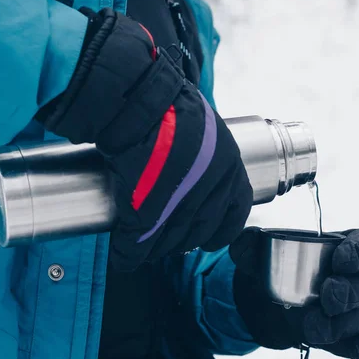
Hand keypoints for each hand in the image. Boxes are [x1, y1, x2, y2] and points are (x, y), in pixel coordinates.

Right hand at [37, 8, 252, 270]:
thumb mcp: (204, 130)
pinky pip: (138, 243)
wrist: (137, 101)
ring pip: (170, 242)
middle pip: (201, 231)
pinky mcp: (145, 210)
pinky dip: (128, 254)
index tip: (210, 236)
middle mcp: (209, 188)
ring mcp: (178, 202)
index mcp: (228, 168)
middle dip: (185, 241)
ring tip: (146, 248)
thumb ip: (207, 157)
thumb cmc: (166, 107)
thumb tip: (193, 172)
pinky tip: (123, 257)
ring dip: (156, 251)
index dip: (222, 230)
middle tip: (171, 242)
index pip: (236, 214)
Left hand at [230, 228, 358, 358]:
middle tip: (326, 298)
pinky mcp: (354, 338)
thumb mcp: (259, 252)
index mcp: (347, 248)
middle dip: (347, 292)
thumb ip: (251, 242)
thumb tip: (250, 240)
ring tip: (310, 327)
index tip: (340, 260)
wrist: (270, 305)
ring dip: (338, 325)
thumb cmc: (276, 269)